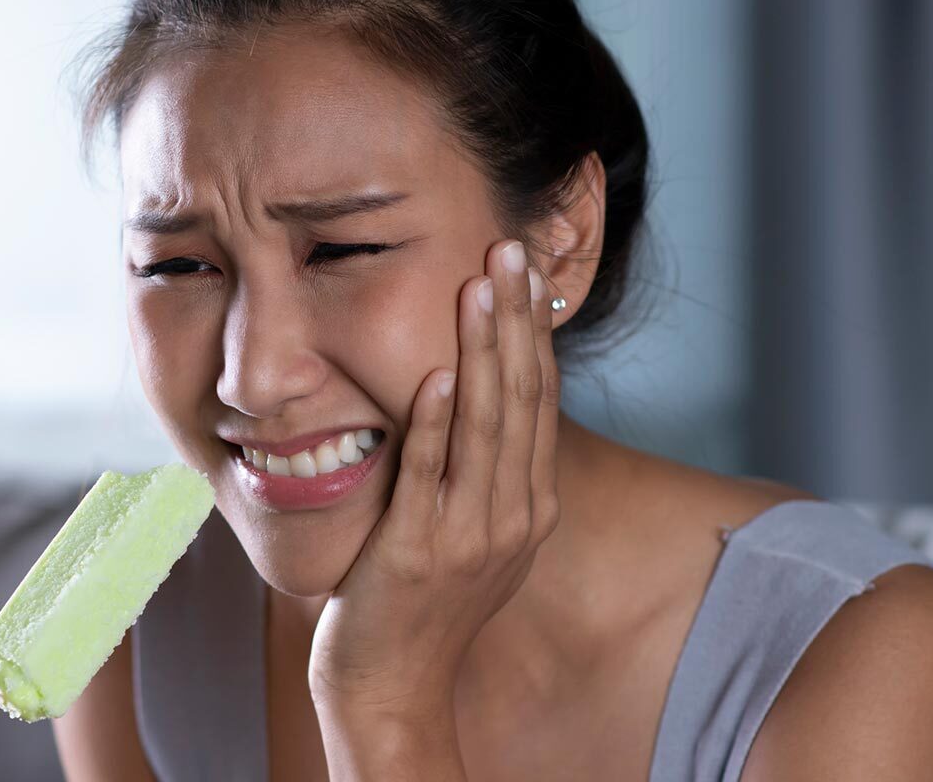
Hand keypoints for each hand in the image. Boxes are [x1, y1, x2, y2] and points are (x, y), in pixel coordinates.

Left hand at [309, 237, 561, 721]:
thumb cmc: (421, 602)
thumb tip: (476, 395)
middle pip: (522, 397)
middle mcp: (512, 516)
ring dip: (484, 349)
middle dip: (517, 318)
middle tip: (511, 247)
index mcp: (529, 506)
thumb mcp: (472, 533)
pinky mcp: (417, 551)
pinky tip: (439, 373)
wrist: (393, 685)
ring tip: (480, 284)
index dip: (532, 329)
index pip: (539, 398)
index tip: (524, 268)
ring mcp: (469, 535)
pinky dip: (437, 422)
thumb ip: (482, 472)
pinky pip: (432, 475)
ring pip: (485, 425)